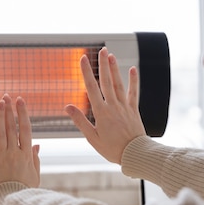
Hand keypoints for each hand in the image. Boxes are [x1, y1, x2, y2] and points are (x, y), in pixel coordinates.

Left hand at [0, 94, 39, 196]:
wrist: (10, 204)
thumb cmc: (25, 192)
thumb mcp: (35, 175)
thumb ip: (35, 159)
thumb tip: (36, 143)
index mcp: (26, 155)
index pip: (25, 129)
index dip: (22, 113)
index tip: (20, 100)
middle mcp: (14, 153)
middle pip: (12, 127)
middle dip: (10, 110)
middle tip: (7, 96)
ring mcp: (1, 157)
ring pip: (0, 132)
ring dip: (0, 115)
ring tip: (0, 102)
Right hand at [65, 47, 145, 163]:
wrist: (135, 154)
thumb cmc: (112, 149)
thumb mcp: (92, 137)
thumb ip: (80, 120)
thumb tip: (67, 106)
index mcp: (101, 112)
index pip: (91, 88)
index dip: (86, 72)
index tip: (83, 59)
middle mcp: (113, 106)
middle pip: (106, 81)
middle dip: (103, 65)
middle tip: (101, 50)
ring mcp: (124, 107)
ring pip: (118, 84)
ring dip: (115, 69)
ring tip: (111, 55)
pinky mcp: (133, 110)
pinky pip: (133, 93)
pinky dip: (133, 81)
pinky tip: (133, 69)